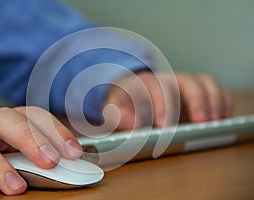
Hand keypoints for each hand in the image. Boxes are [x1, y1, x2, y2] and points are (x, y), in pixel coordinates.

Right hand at [0, 106, 81, 194]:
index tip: (73, 151)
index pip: (32, 116)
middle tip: (50, 162)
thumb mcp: (9, 144)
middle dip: (30, 139)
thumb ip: (32, 152)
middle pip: (4, 119)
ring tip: (16, 186)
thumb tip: (66, 164)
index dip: (55, 130)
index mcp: (5, 120)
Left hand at [105, 71, 232, 129]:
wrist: (133, 91)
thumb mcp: (115, 108)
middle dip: (195, 100)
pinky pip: (215, 88)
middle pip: (186, 81)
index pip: (157, 88)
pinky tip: (223, 116)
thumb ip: (120, 115)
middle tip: (200, 123)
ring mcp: (185, 84)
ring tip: (215, 121)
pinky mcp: (198, 91)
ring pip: (204, 82)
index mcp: (146, 83)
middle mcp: (168, 80)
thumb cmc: (126, 102)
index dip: (162, 105)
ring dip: (213, 100)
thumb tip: (132, 124)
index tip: (164, 124)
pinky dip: (223, 100)